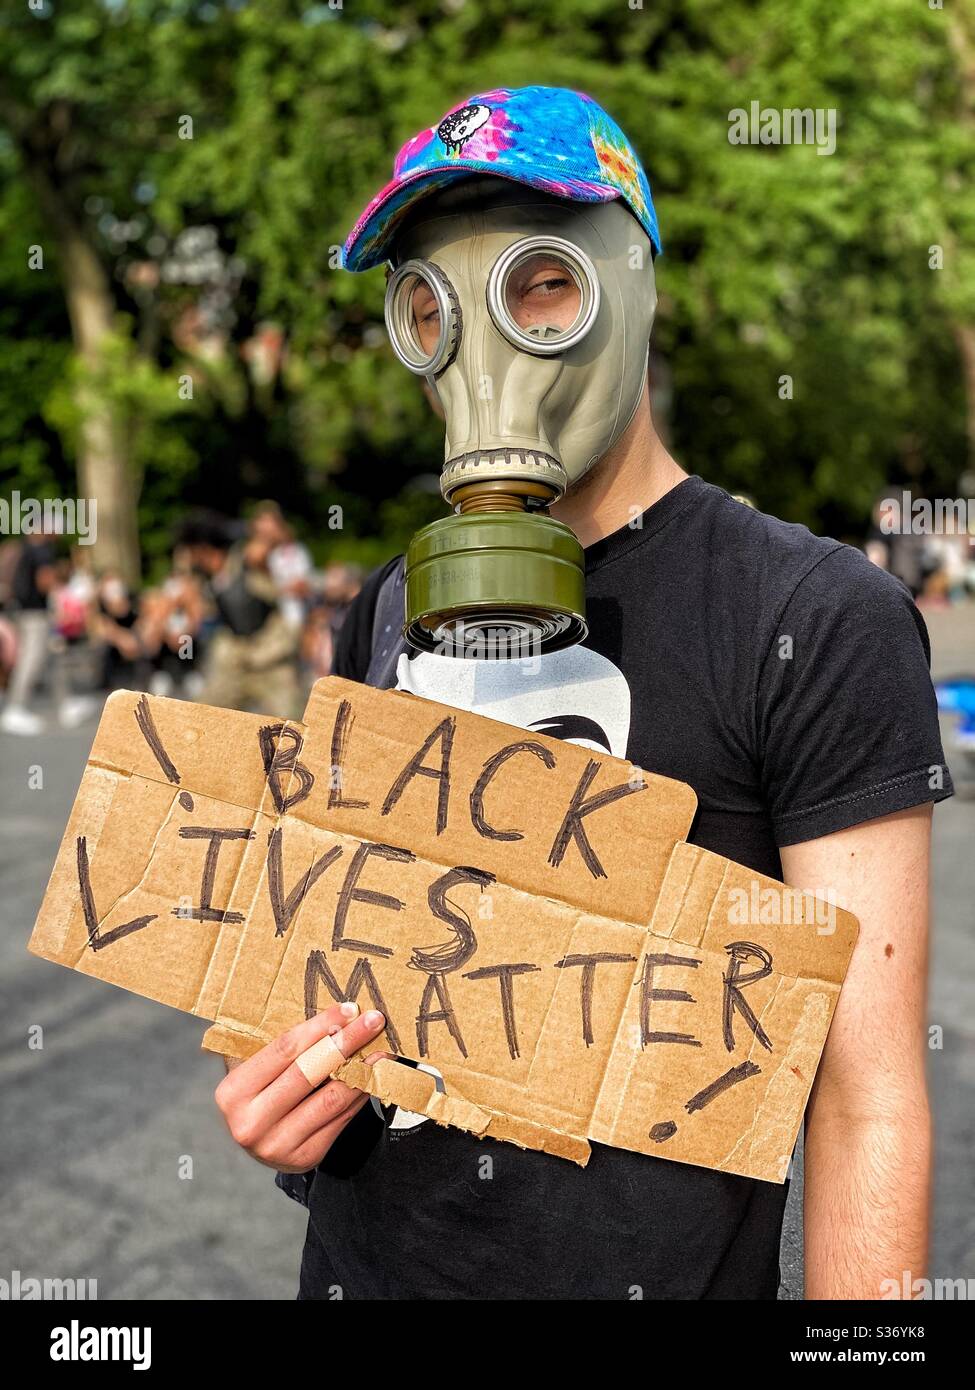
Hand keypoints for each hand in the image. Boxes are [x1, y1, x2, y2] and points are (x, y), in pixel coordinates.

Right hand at [215, 1003, 385, 1173]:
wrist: (262, 1143)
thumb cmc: (261, 1092)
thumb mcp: (255, 1068)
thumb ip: (281, 1046)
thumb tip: (335, 1015)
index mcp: (233, 1092)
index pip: (284, 1049)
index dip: (320, 1026)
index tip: (347, 1009)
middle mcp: (251, 1123)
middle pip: (310, 1072)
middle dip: (346, 1042)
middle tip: (373, 1020)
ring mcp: (278, 1145)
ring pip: (331, 1098)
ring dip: (362, 1069)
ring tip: (382, 1047)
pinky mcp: (305, 1157)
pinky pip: (341, 1118)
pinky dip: (360, 1092)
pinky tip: (372, 1074)